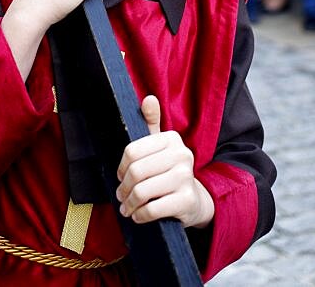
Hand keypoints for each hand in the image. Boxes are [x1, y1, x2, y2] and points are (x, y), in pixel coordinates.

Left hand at [115, 96, 214, 228]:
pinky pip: (152, 209)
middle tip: (121, 196)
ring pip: (142, 191)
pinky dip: (140, 215)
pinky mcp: (186, 200)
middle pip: (136, 172)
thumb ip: (151, 123)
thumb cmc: (169, 171)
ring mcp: (186, 178)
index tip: (121, 177)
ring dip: (129, 204)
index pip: (131, 151)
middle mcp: (182, 155)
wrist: (193, 201)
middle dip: (123, 188)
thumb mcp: (160, 147)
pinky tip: (138, 216)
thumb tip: (148, 99)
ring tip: (127, 207)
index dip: (121, 167)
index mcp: (172, 139)